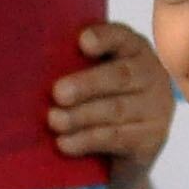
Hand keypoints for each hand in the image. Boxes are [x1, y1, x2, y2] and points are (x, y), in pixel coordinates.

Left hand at [47, 18, 171, 176]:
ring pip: (116, 109)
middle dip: (86, 84)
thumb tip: (32, 62)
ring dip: (81, 116)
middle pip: (120, 76)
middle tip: (58, 93)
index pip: (122, 37)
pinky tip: (64, 143)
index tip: (83, 42)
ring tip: (54, 120)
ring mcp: (157, 108)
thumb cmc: (95, 101)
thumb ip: (72, 64)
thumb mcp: (88, 76)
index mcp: (133, 50)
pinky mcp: (152, 138)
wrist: (122, 152)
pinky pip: (116, 138)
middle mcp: (152, 75)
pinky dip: (87, 140)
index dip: (104, 37)